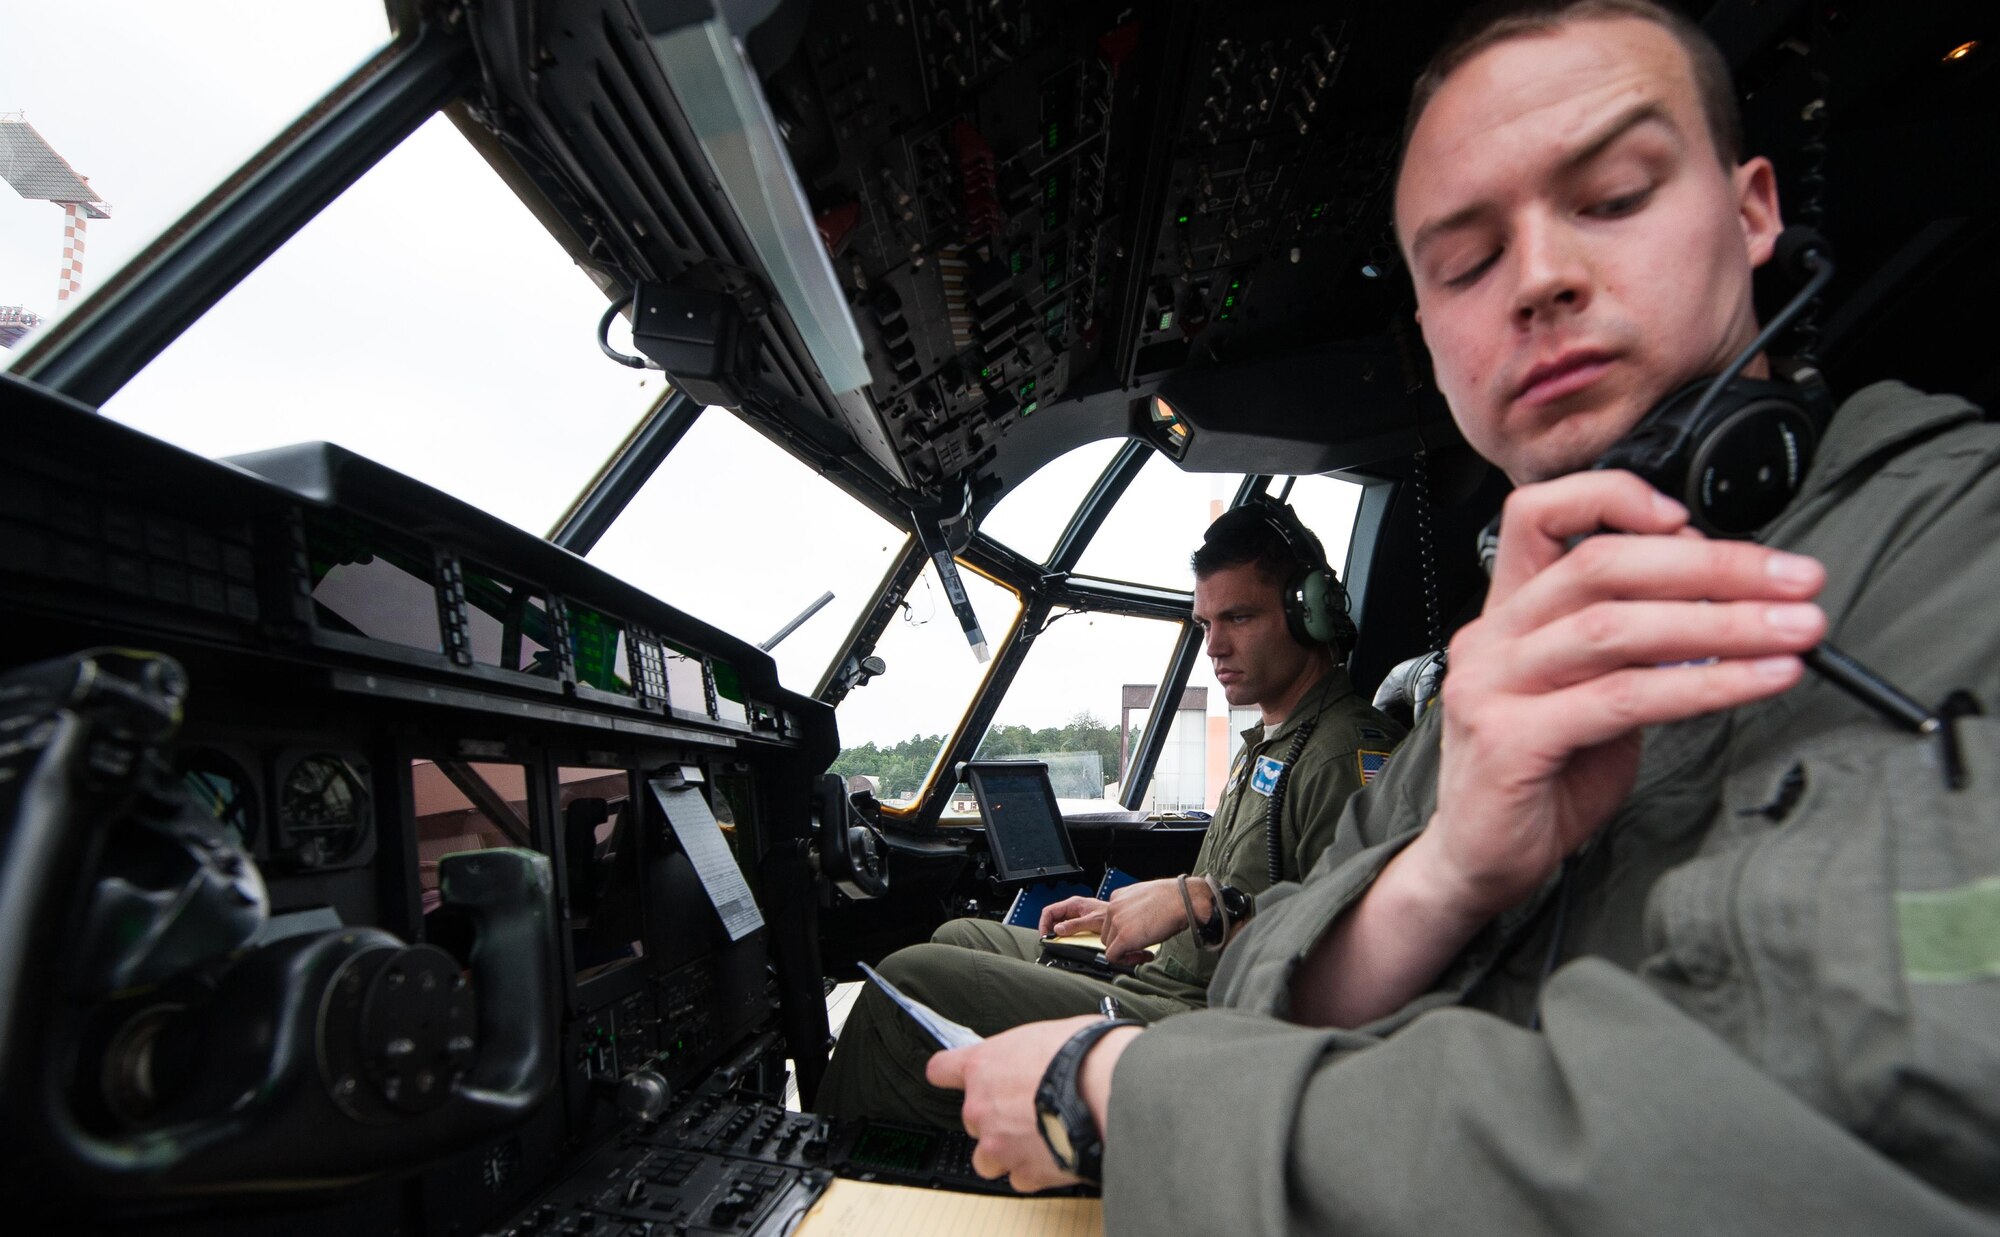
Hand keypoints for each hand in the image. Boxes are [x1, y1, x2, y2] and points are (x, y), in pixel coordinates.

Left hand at [927, 1016, 1143, 1192]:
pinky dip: (1035, 1170)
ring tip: (1039, 1138)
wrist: (1107, 1090)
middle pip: (973, 1119)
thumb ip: (1028, 1052)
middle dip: (997, 1117)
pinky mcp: (1024, 1172)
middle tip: (1030, 1108)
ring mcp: (999, 1144)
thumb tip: (1040, 1053)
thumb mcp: (1048, 1034)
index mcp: (984, 1066)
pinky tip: (1056, 1152)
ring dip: (1007, 1151)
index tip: (954, 1076)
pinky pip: (1021, 1177)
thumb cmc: (1083, 1054)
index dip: (950, 1074)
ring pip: (987, 1157)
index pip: (942, 1069)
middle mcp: (982, 1107)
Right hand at [1039, 895, 1106, 937]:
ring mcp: (1075, 916)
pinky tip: (1067, 941)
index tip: (1045, 935)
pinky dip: (1064, 936)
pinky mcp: (1079, 923)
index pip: (1049, 911)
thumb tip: (1058, 930)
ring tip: (1058, 941)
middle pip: (1052, 918)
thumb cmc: (1111, 914)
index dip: (1044, 923)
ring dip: (1057, 934)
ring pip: (1059, 924)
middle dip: (1049, 930)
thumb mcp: (1091, 921)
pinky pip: (1067, 929)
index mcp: (1073, 904)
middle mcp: (1072, 909)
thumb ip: (1074, 925)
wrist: (1121, 918)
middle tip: (1051, 941)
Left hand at [1099, 878, 1198, 962]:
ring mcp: (1116, 922)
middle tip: (1142, 947)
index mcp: (1118, 896)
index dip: (1123, 932)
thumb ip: (1136, 910)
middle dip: (1122, 944)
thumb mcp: (1147, 898)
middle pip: (1107, 934)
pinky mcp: (1124, 937)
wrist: (1183, 900)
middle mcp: (1113, 907)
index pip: (1111, 921)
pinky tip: (1144, 955)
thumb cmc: (1174, 897)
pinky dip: (1126, 961)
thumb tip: (1138, 923)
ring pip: (1109, 946)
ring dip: (1126, 952)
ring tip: (1145, 951)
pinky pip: (1113, 956)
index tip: (1138, 936)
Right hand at [1420, 472, 1824, 912]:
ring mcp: (1493, 686)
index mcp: (1506, 614)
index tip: (1695, 521)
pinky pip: (1623, 697)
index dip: (1616, 499)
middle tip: (1795, 580)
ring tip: (1796, 631)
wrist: (1480, 861)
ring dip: (1724, 623)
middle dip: (1714, 565)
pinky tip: (1757, 681)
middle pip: (1601, 565)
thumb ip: (1636, 649)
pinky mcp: (1510, 740)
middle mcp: (1491, 638)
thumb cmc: (1541, 779)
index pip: (1539, 514)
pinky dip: (1704, 684)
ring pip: (1616, 627)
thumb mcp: (1591, 696)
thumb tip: (1726, 605)